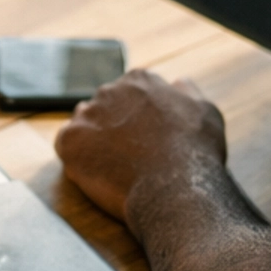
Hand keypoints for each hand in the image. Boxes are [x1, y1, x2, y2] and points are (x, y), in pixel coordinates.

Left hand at [55, 70, 227, 226]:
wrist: (175, 190)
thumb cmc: (195, 154)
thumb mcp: (205, 112)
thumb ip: (187, 92)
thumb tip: (177, 82)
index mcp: (139, 80)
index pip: (129, 92)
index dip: (136, 117)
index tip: (144, 136)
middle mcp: (109, 90)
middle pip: (104, 106)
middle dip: (113, 127)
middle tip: (129, 155)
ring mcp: (86, 115)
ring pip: (83, 124)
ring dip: (93, 140)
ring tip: (115, 166)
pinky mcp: (70, 141)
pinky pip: (66, 145)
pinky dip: (77, 158)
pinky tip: (99, 172)